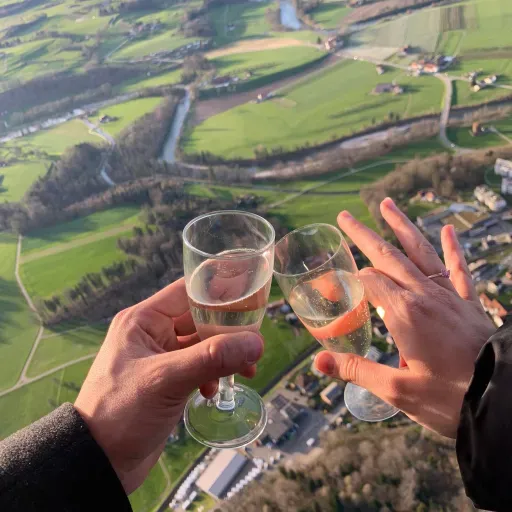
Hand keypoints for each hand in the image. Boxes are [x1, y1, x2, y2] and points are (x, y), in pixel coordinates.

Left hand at [74, 278, 262, 493]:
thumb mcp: (167, 379)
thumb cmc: (123, 411)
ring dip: (224, 356)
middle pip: (200, 319)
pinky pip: (198, 367)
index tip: (251, 301)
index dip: (219, 294)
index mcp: (144, 320)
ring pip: (202, 345)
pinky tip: (214, 391)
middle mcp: (152, 333)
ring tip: (245, 371)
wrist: (99, 462)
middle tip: (254, 345)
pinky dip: (212, 375)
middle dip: (228, 332)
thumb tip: (257, 342)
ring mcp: (161, 358)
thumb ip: (212, 358)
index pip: (188, 292)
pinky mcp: (168, 381)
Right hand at [314, 198, 494, 437]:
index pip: (368, 281)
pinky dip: (453, 248)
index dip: (350, 280)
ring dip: (401, 227)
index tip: (337, 285)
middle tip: (344, 216)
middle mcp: (423, 295)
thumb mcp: (397, 390)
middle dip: (363, 235)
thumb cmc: (449, 397)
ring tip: (386, 204)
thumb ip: (356, 370)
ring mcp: (448, 295)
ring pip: (420, 251)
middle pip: (387, 256)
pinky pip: (458, 269)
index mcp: (403, 313)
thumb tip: (318, 362)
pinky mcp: (467, 303)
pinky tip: (448, 229)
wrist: (502, 399)